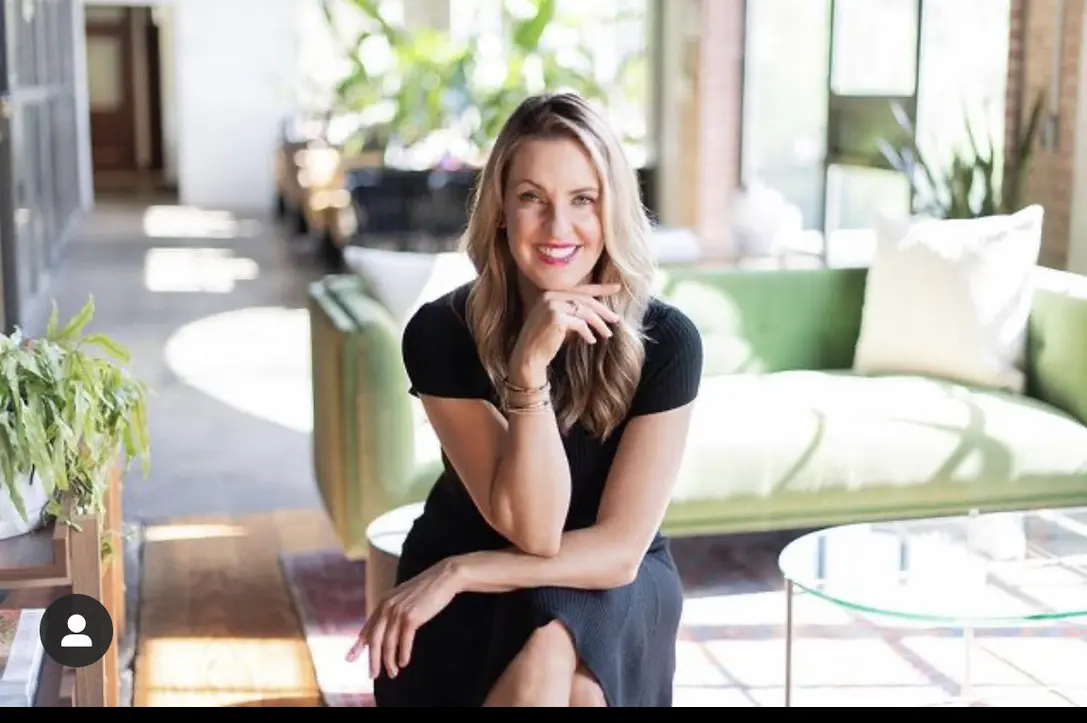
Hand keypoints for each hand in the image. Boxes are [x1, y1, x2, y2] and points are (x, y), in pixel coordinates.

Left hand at [345, 558, 462, 678]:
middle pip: (375, 640)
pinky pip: (404, 641)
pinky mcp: (411, 617)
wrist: (443, 577)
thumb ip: (392, 609)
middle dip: (373, 660)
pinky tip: (403, 663)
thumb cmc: (426, 589)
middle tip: (373, 675)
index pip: (367, 628)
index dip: (358, 646)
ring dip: (390, 661)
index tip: (350, 658)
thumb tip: (386, 627)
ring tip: (393, 673)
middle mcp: (387, 607)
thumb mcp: (403, 597)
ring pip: (388, 644)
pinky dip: (403, 654)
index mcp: (383, 602)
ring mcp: (398, 612)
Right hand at [510, 283, 621, 381]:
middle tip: (616, 319)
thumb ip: (571, 311)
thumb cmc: (543, 341)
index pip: (580, 289)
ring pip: (584, 311)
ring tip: (608, 334)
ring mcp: (552, 305)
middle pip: (585, 299)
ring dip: (599, 324)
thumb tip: (597, 311)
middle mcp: (550, 296)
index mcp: (550, 293)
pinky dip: (588, 333)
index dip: (600, 288)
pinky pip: (580, 324)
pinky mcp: (556, 318)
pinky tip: (591, 340)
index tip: (616, 288)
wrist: (527, 355)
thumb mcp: (557, 321)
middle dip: (603, 310)